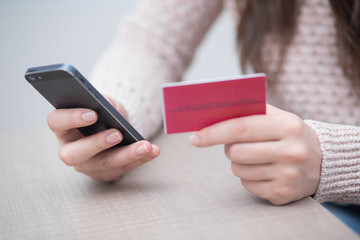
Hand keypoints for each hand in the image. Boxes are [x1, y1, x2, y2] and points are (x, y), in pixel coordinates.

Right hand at [47, 95, 158, 181]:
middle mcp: (69, 148)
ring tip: (146, 146)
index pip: (56, 121)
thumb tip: (109, 109)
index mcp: (63, 126)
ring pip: (103, 164)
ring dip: (127, 155)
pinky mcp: (105, 173)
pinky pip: (122, 169)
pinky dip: (141, 159)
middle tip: (117, 134)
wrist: (115, 125)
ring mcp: (86, 164)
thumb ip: (103, 102)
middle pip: (73, 154)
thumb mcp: (103, 101)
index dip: (72, 118)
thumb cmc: (104, 111)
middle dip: (96, 144)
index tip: (92, 114)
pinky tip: (154, 150)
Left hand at [189, 104, 321, 204]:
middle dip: (228, 149)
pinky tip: (262, 170)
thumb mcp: (278, 116)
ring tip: (253, 157)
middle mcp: (290, 151)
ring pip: (238, 171)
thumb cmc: (290, 134)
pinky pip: (247, 185)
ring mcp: (287, 175)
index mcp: (287, 126)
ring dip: (238, 163)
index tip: (195, 138)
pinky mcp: (282, 193)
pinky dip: (248, 177)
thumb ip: (250, 111)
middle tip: (234, 145)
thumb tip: (214, 112)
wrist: (322, 161)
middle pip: (236, 153)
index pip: (240, 128)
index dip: (213, 133)